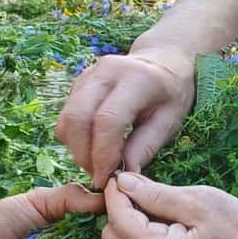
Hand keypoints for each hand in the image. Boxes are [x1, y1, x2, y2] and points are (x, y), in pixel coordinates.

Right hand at [56, 46, 195, 183]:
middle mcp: (106, 71)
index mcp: (136, 78)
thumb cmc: (171, 93)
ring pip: (66, 118)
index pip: (107, 120)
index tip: (107, 178)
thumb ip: (145, 148)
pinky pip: (66, 116)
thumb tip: (122, 177)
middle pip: (77, 117)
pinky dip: (75, 138)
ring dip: (76, 149)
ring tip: (97, 163)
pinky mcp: (78, 82)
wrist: (164, 60)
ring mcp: (89, 74)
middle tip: (98, 175)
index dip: (103, 155)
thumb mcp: (170, 121)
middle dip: (83, 154)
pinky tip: (95, 146)